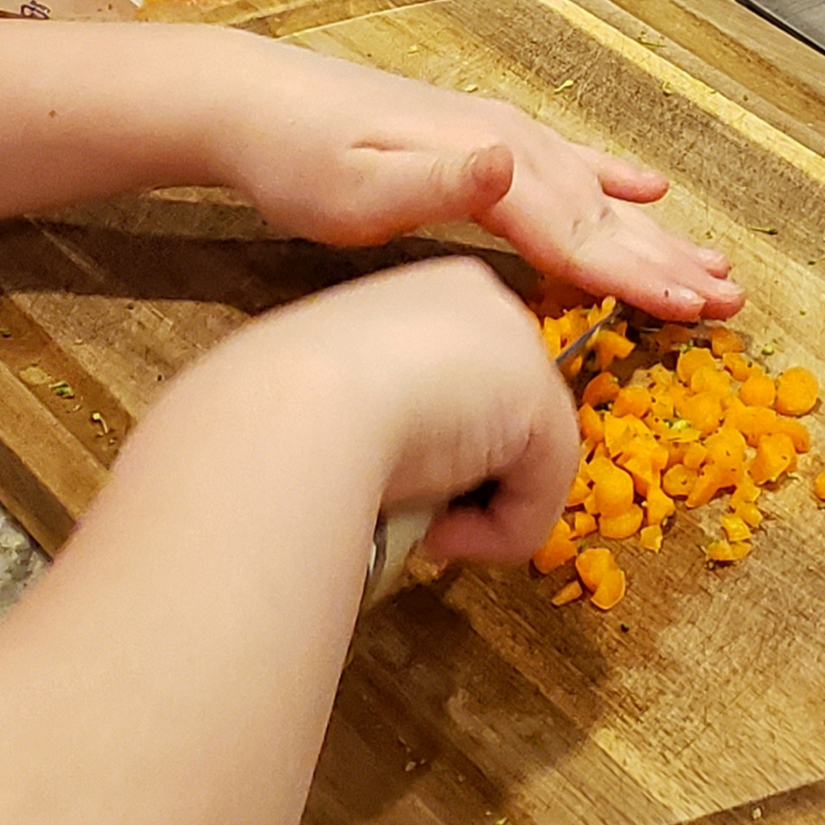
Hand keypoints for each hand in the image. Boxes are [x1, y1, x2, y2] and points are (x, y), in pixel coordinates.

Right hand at [160, 256, 580, 561]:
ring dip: (474, 509)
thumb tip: (411, 476)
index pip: (464, 376)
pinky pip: (539, 497)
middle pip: (503, 412)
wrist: (293, 408)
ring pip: (524, 459)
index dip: (436, 437)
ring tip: (413, 518)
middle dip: (462, 472)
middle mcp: (488, 303)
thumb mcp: (330, 393)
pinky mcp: (542, 407)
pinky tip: (439, 532)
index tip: (384, 470)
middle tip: (402, 497)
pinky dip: (497, 535)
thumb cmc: (282, 402)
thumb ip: (383, 409)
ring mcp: (521, 349)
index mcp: (434, 289)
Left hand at [210, 34, 742, 321]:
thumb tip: (514, 162)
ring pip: (598, 195)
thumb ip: (437, 184)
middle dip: (670, 262)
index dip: (638, 275)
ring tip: (715, 265)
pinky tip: (649, 187)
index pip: (578, 234)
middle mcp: (509, 145)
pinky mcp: (485, 138)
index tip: (694, 310)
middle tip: (732, 303)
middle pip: (604, 216)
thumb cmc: (292, 157)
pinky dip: (616, 179)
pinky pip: (570, 164)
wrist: (249, 100)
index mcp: (488, 165)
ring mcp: (501, 137)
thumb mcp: (350, 187)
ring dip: (657, 234)